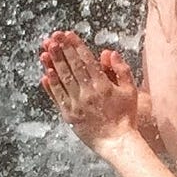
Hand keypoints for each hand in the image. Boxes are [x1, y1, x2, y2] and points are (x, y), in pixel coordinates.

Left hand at [39, 31, 138, 154]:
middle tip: (53, 36)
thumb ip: (122, 69)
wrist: (117, 142)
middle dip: (62, 50)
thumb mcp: (130, 90)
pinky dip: (51, 85)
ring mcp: (77, 104)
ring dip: (53, 63)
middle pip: (72, 67)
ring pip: (62, 79)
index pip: (87, 60)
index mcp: (103, 85)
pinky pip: (58, 97)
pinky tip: (45, 73)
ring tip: (46, 49)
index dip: (76, 46)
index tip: (68, 34)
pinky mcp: (69, 115)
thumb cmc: (125, 116)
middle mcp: (88, 93)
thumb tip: (109, 52)